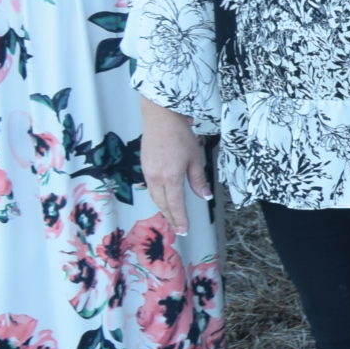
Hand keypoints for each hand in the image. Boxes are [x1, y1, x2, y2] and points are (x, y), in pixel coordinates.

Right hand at [138, 96, 211, 237]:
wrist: (160, 118)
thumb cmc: (180, 135)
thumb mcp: (195, 158)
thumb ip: (198, 179)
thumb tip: (204, 196)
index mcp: (170, 177)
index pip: (176, 204)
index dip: (180, 218)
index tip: (184, 230)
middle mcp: (156, 178)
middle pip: (163, 204)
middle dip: (171, 218)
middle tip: (178, 230)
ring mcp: (148, 173)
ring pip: (155, 197)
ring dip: (163, 209)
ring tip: (172, 219)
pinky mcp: (145, 167)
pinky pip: (151, 188)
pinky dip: (158, 198)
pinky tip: (163, 200)